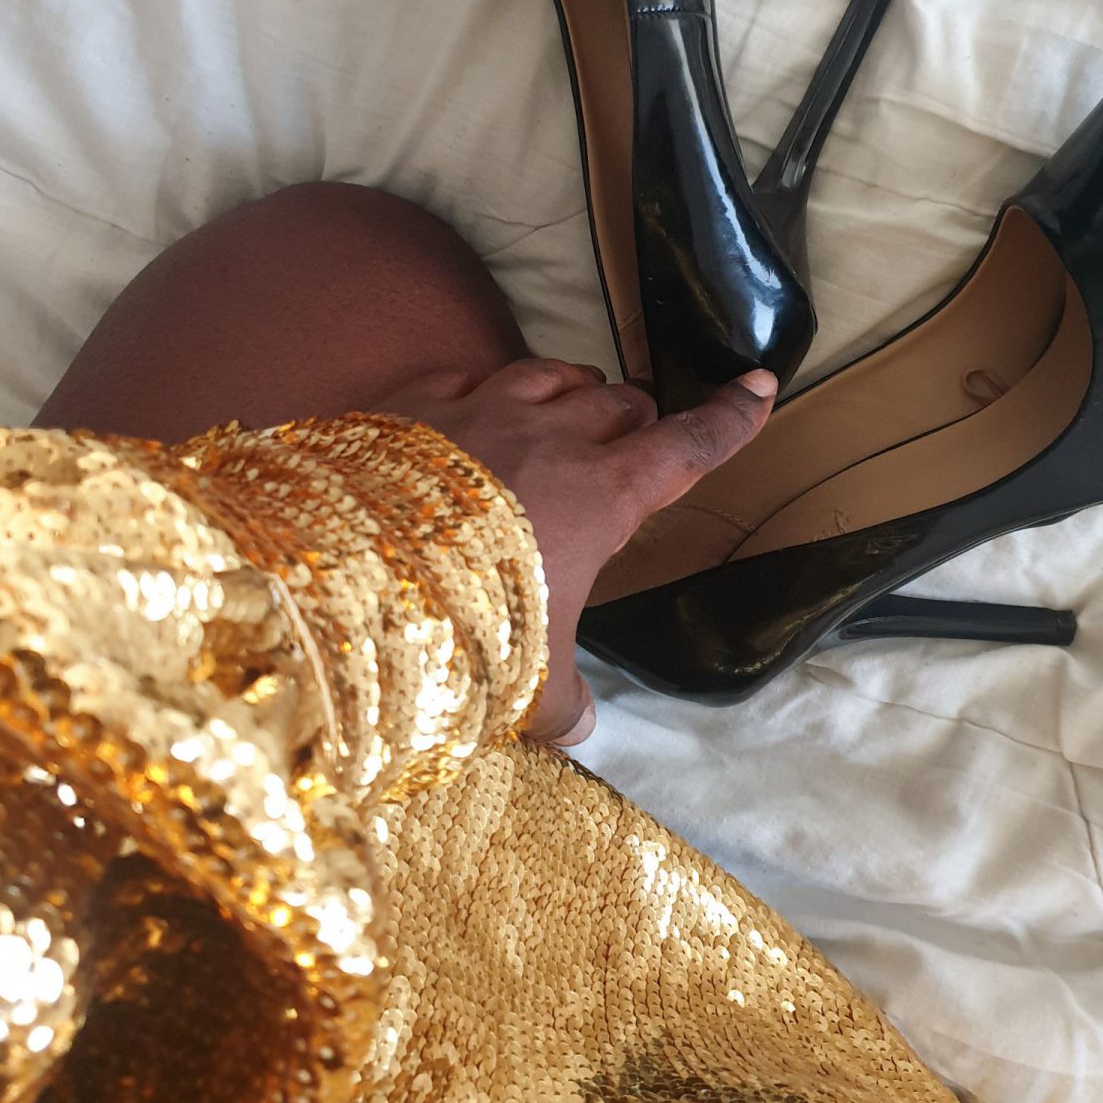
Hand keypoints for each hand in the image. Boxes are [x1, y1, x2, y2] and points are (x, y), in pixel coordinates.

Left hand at [376, 358, 776, 744]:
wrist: (342, 583)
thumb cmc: (458, 637)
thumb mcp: (531, 690)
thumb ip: (566, 705)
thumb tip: (581, 729)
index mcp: (602, 496)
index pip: (689, 446)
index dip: (732, 418)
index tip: (761, 385)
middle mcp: (552, 437)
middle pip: (621, 402)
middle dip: (639, 418)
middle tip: (636, 440)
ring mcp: (481, 407)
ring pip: (552, 373)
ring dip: (574, 390)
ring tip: (574, 404)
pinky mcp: (415, 400)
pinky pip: (470, 372)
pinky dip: (486, 386)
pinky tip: (476, 402)